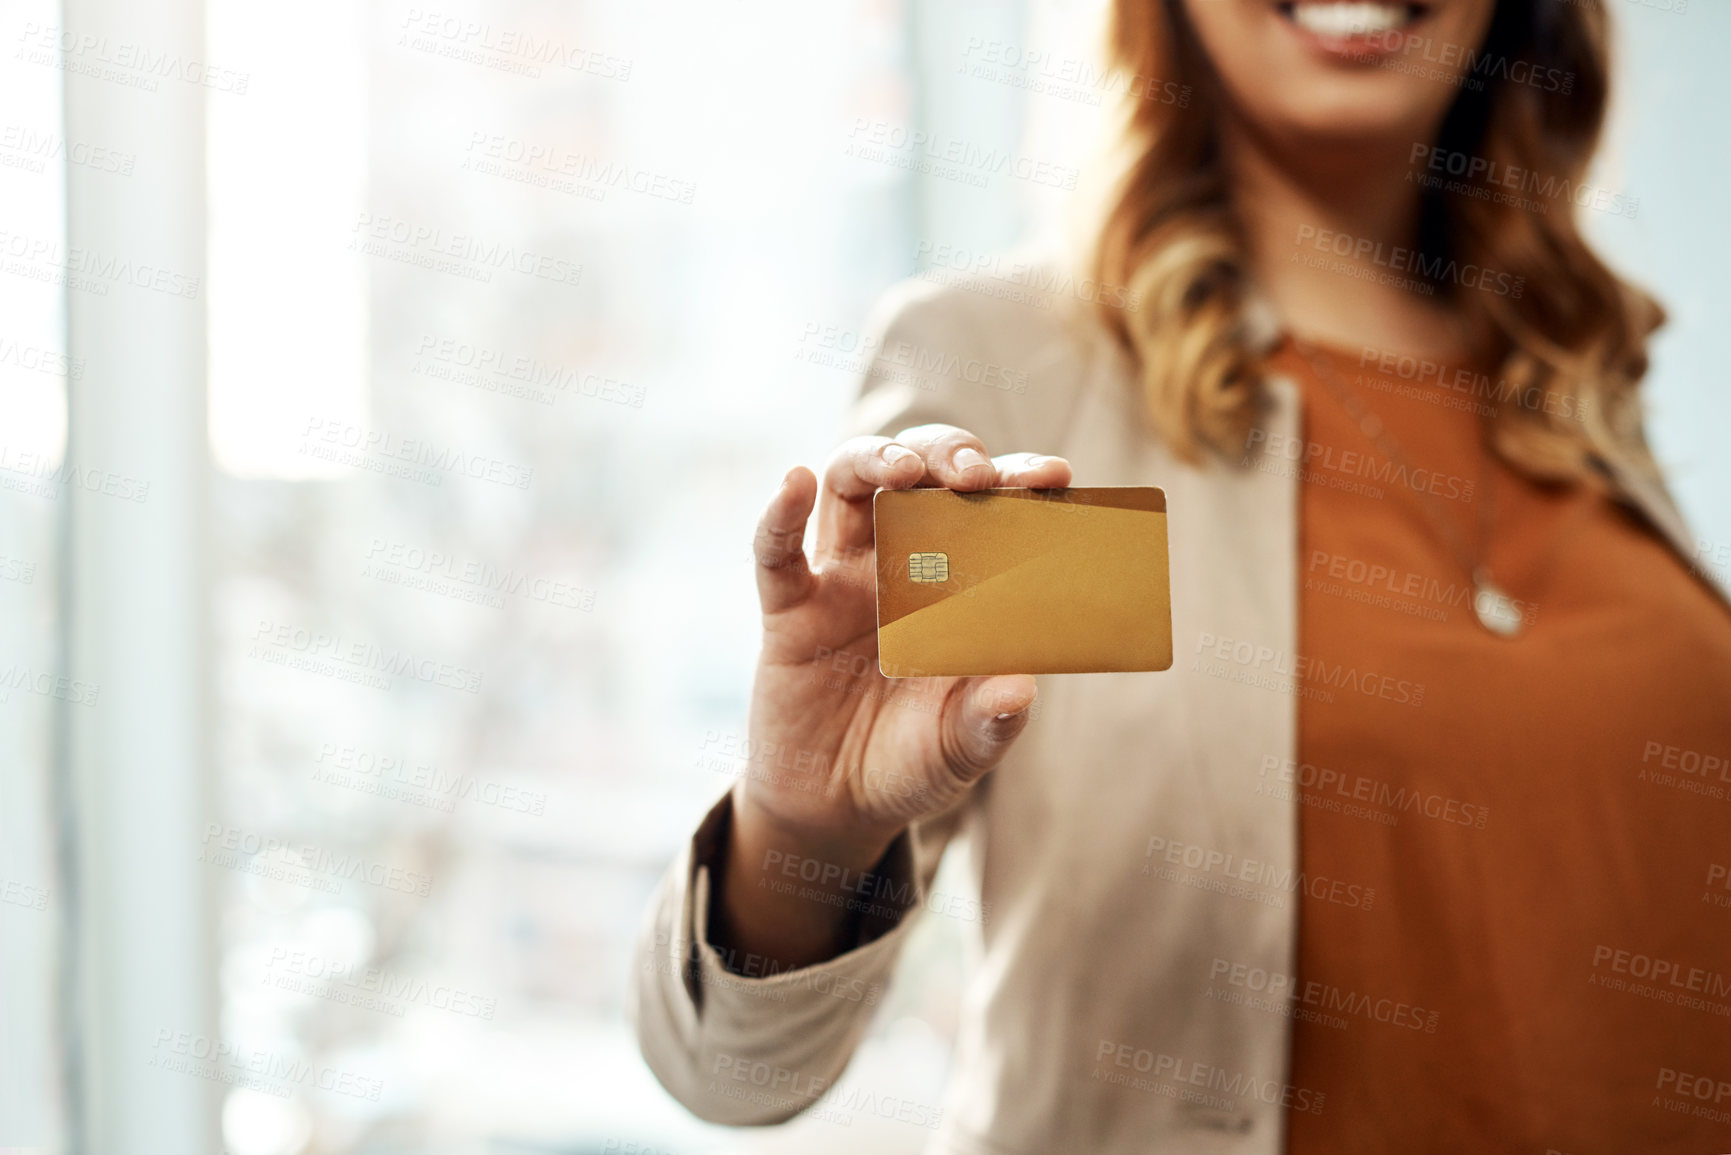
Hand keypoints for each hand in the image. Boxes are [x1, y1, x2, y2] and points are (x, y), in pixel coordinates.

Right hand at [714, 424, 1070, 968]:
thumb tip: (1019, 690)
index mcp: (958, 584)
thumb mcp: (961, 750)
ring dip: (874, 460)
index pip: (989, 510)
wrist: (836, 808)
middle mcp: (901, 564)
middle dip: (945, 454)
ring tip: (901, 470)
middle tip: (973, 473)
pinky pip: (777, 553)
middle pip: (917, 472)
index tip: (1052, 475)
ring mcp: (843, 580)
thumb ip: (989, 722)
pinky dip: (779, 515)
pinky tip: (794, 484)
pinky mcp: (790, 610)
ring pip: (848, 483)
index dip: (1018, 482)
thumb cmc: (912, 763)